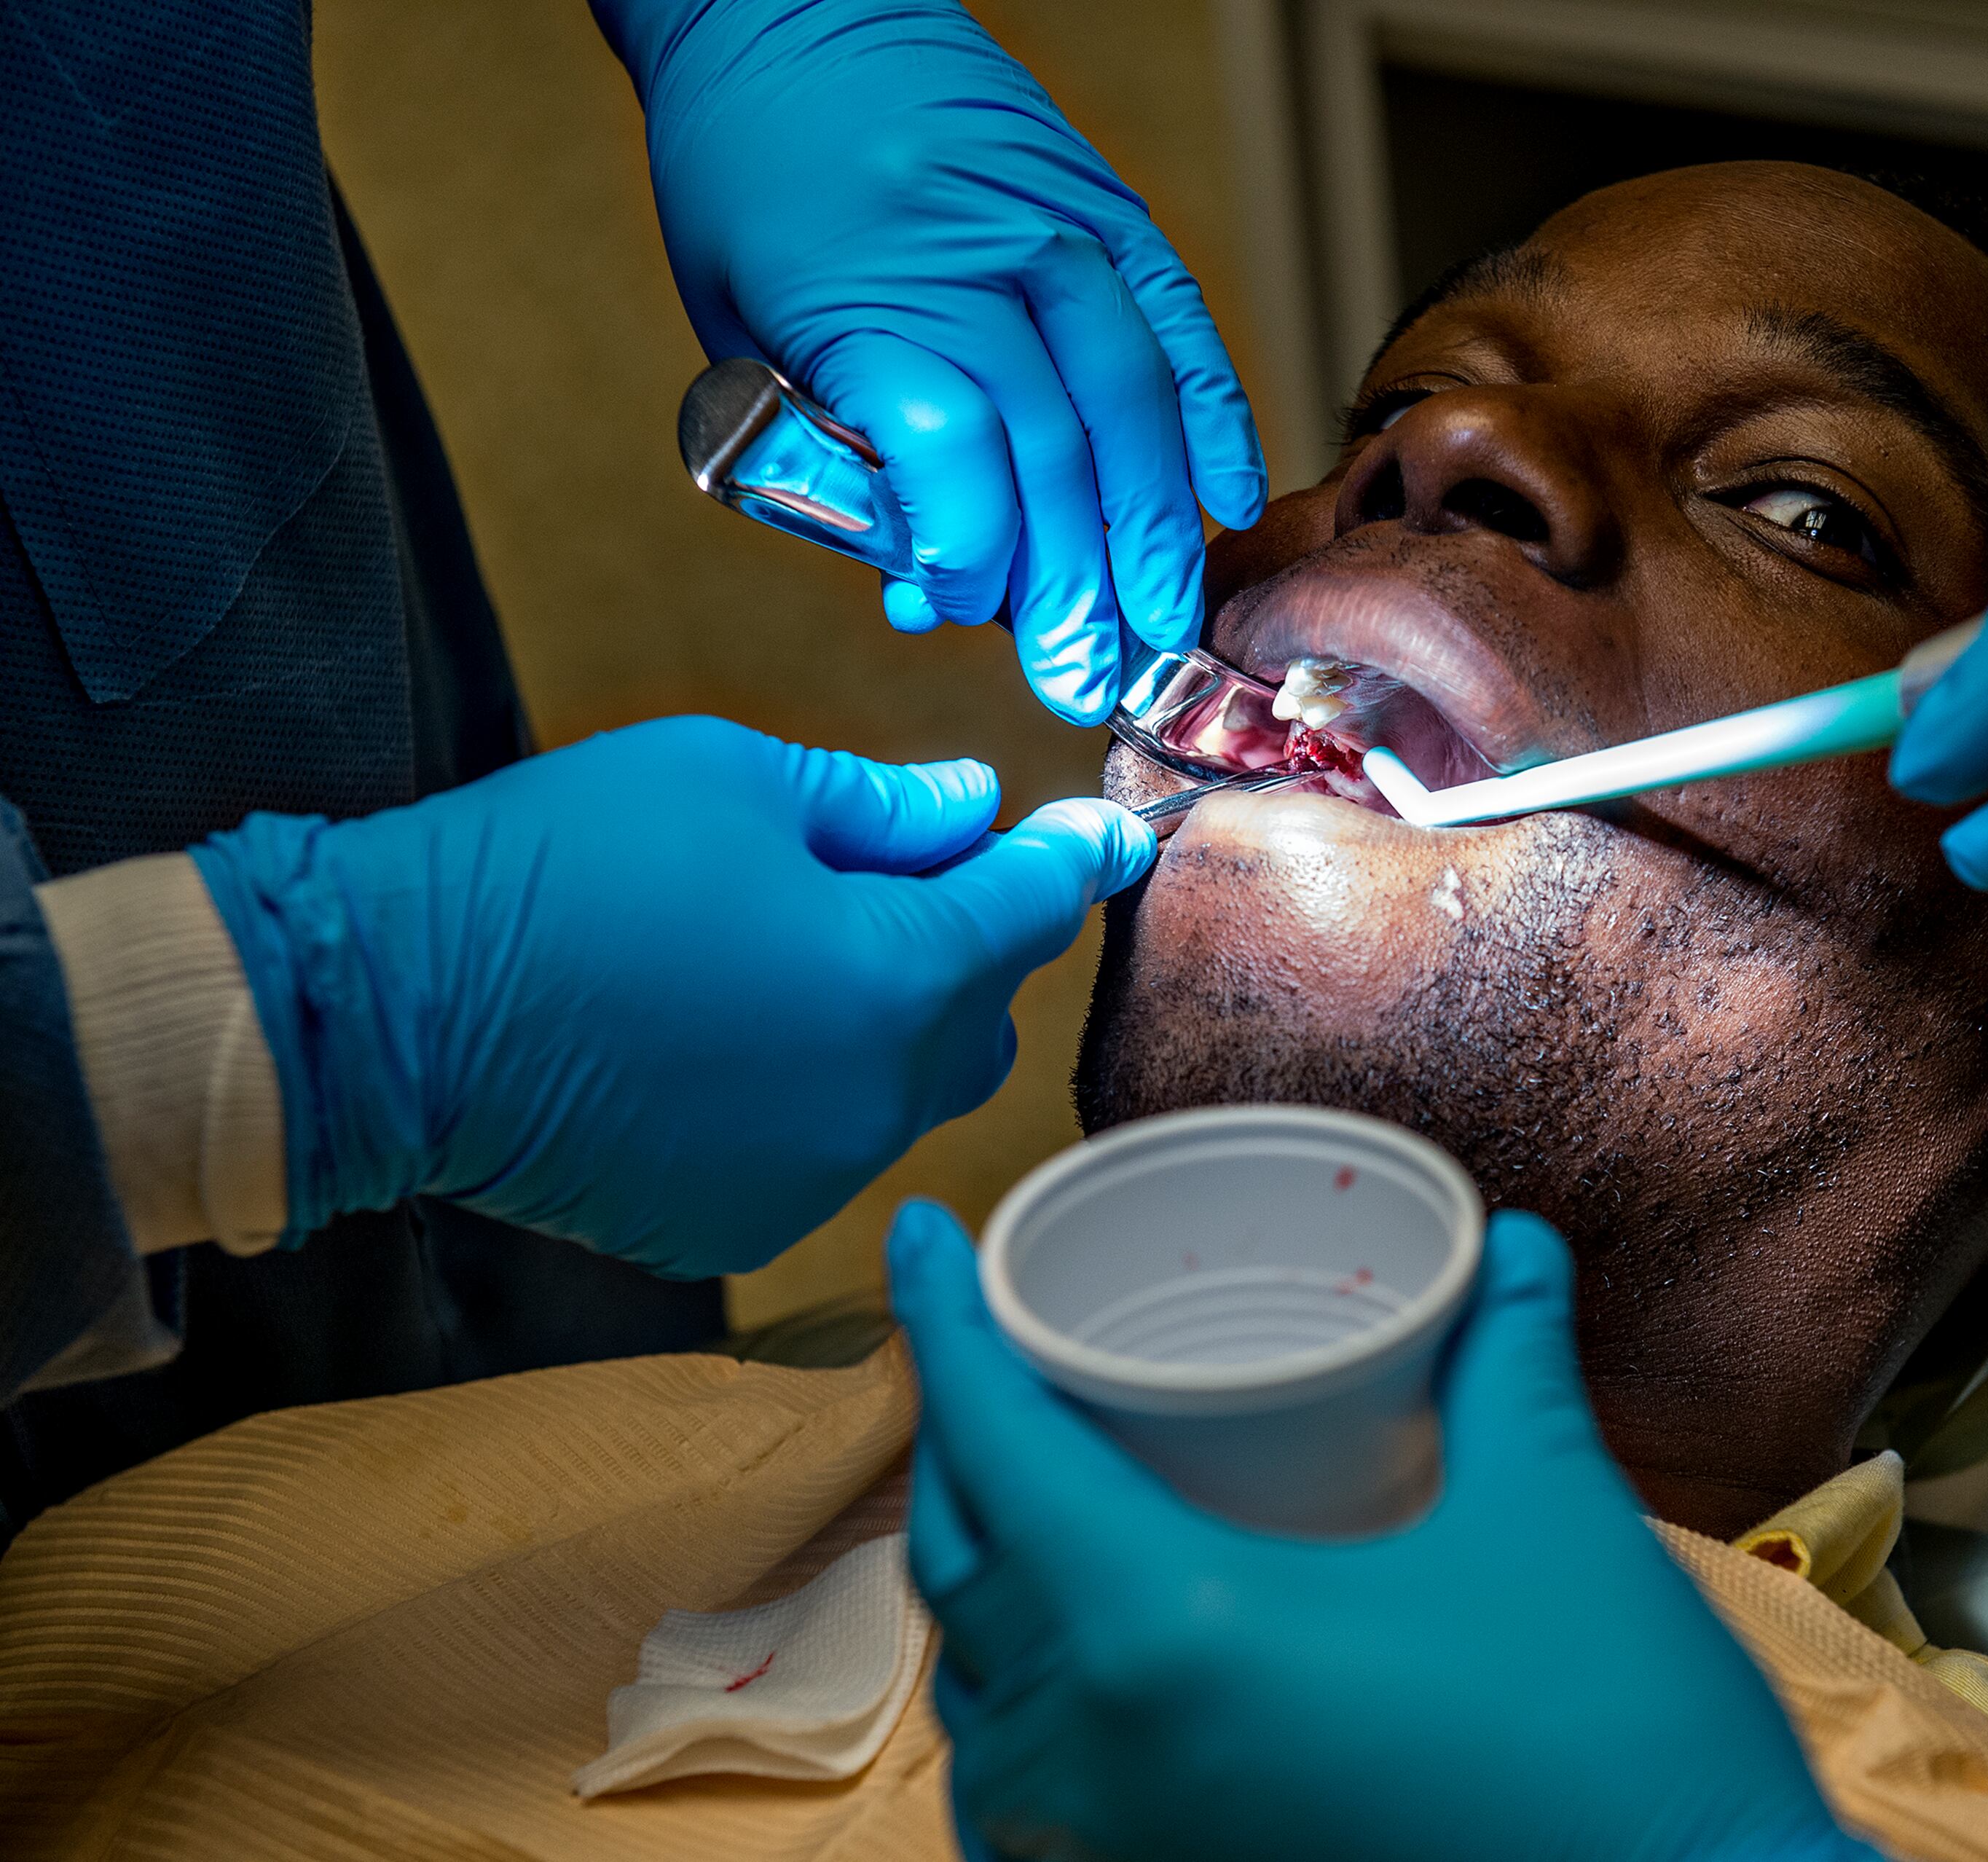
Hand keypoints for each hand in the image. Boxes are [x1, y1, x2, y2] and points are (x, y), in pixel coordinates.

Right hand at [188, 717, 1151, 1276]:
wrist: (387, 1011)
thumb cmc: (556, 867)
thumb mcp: (732, 780)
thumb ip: (881, 804)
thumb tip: (973, 808)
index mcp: (894, 977)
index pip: (1032, 910)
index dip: (1071, 860)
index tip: (1103, 835)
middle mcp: (877, 1097)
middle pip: (983, 1015)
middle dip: (966, 944)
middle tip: (893, 879)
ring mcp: (811, 1175)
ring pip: (906, 1090)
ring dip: (882, 1026)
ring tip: (780, 961)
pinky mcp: (742, 1224)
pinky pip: (823, 1149)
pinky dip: (805, 1096)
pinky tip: (720, 1043)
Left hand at [596, 0, 1266, 722]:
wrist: (791, 10)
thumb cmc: (751, 182)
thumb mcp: (749, 330)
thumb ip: (841, 455)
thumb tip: (935, 589)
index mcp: (870, 290)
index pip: (952, 455)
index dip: (970, 559)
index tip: (967, 619)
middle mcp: (980, 257)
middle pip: (1055, 451)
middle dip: (1080, 587)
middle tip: (1094, 682)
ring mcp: (1060, 228)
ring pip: (1133, 402)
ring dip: (1156, 529)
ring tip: (1161, 622)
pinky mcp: (1110, 210)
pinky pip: (1182, 328)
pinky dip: (1212, 419)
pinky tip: (1226, 498)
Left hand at [890, 1201, 1880, 1861]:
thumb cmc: (1614, 1735)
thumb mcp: (1555, 1513)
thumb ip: (1512, 1364)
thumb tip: (1518, 1249)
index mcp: (1160, 1629)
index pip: (993, 1445)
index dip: (943, 1324)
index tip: (917, 1235)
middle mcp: (1099, 1754)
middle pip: (960, 1568)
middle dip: (959, 1445)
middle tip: (997, 1353)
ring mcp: (1120, 1854)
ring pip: (975, 1707)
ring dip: (979, 1589)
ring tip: (1025, 1503)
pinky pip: (1025, 1816)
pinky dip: (1017, 1727)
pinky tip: (1068, 1683)